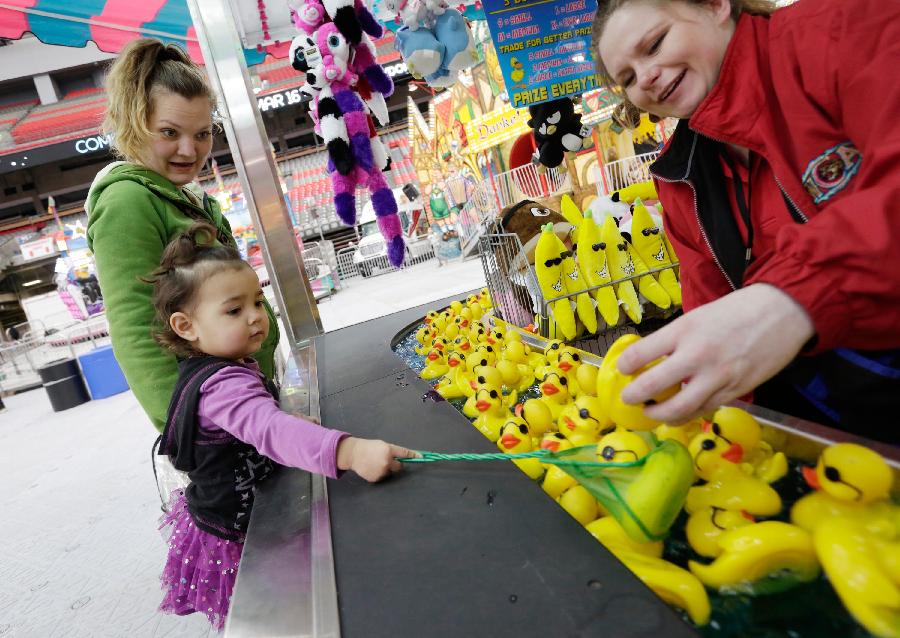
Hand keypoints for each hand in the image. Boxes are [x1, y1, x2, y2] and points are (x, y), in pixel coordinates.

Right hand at [336, 437, 419, 481]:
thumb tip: (404, 457)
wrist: (354, 454)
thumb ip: (393, 451)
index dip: (413, 455)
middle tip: (389, 460)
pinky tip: (372, 468)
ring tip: (376, 463)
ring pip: (390, 472)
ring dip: (387, 469)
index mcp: (389, 451)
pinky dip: (379, 473)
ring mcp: (381, 471)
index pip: (404, 453)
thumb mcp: (382, 445)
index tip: (421, 457)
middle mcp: (387, 462)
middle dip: (397, 464)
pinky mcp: (376, 478)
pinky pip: (382, 477)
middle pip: (399, 467)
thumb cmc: (369, 447)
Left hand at [616, 284, 814, 423]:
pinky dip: (688, 415)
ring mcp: (717, 376)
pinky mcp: (735, 391)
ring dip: (659, 415)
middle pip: (652, 386)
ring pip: (679, 408)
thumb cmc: (736, 311)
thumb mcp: (696, 317)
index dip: (625, 366)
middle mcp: (697, 355)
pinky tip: (679, 413)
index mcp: (683, 330)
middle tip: (628, 398)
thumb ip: (674, 339)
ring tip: (652, 412)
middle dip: (634, 396)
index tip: (623, 369)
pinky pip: (704, 410)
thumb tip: (649, 359)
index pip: (640, 353)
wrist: (781, 312)